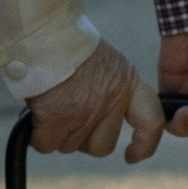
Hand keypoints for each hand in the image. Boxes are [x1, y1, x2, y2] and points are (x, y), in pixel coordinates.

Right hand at [22, 40, 164, 161]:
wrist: (41, 32)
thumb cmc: (68, 44)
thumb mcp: (106, 62)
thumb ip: (111, 90)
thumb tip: (99, 122)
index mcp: (128, 83)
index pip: (152, 122)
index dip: (145, 145)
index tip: (132, 156)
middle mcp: (111, 101)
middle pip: (102, 146)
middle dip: (83, 138)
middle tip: (67, 115)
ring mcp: (84, 112)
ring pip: (70, 146)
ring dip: (57, 133)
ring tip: (50, 104)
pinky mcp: (56, 119)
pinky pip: (46, 144)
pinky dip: (37, 135)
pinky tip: (36, 114)